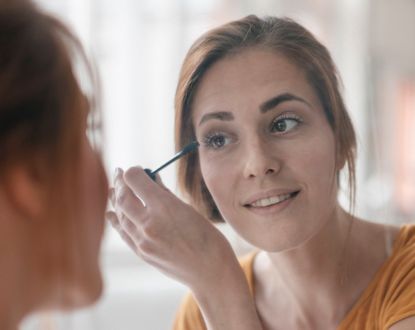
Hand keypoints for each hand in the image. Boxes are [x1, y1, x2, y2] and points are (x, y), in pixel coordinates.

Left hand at [106, 166, 234, 290]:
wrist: (210, 272)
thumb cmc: (207, 238)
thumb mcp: (189, 210)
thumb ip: (166, 194)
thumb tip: (152, 178)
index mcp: (164, 207)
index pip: (135, 180)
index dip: (134, 171)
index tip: (137, 169)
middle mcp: (149, 223)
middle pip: (123, 197)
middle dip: (120, 182)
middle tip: (119, 173)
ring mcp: (143, 241)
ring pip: (120, 215)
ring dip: (116, 200)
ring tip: (114, 189)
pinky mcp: (142, 254)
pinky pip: (123, 233)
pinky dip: (116, 220)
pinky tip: (110, 213)